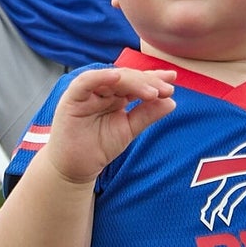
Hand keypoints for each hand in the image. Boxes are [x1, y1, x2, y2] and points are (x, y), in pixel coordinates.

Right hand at [43, 66, 178, 184]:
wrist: (74, 168)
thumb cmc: (98, 147)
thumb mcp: (128, 130)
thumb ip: (146, 115)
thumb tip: (172, 102)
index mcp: (115, 95)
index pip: (136, 82)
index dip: (154, 79)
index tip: (173, 81)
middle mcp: (101, 89)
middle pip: (127, 78)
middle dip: (148, 82)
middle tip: (166, 90)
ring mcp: (87, 92)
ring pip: (111, 77)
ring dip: (133, 82)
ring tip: (152, 92)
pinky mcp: (72, 98)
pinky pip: (86, 82)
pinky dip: (100, 78)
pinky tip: (117, 78)